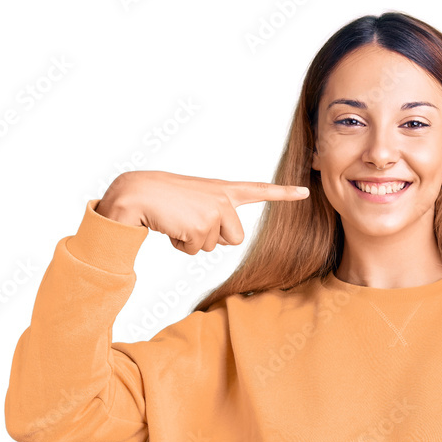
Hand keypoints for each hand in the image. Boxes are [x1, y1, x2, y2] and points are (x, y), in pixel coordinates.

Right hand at [95, 170, 310, 254]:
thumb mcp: (195, 202)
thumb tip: (226, 238)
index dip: (283, 194)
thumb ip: (216, 215)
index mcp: (222, 190)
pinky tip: (172, 226)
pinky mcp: (203, 225)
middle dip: (213, 239)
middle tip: (189, 221)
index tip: (305, 192)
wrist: (137, 193)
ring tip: (178, 221)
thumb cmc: (162, 199)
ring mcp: (214, 211)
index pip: (258, 191)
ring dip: (195, 242)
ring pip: (216, 247)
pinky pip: (197, 251)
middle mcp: (223, 197)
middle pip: (235, 239)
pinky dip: (182, 245)